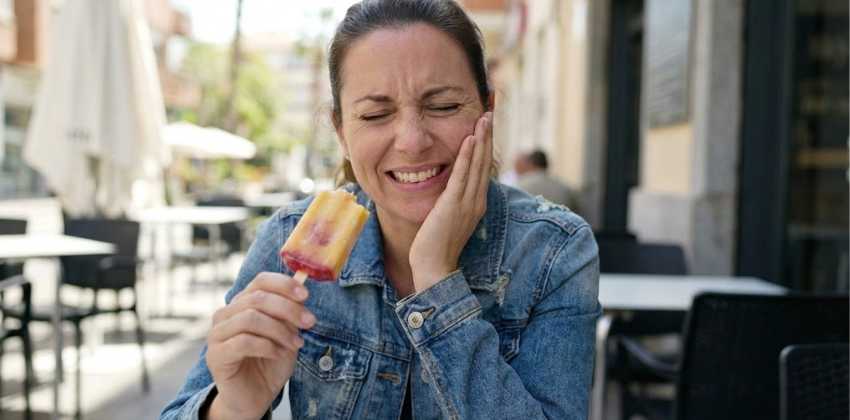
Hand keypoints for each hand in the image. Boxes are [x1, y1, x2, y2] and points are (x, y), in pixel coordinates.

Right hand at [205, 272, 315, 419]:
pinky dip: (267, 346)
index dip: (284, 284)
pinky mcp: (215, 355)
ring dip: (280, 330)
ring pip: (250, 318)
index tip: (305, 295)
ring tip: (296, 344)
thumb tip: (301, 291)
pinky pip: (243, 342)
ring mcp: (217, 334)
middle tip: (309, 323)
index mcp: (243, 303)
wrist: (256, 396)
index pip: (260, 281)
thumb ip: (289, 313)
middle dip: (288, 309)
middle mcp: (226, 314)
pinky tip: (279, 354)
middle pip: (258, 298)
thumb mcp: (286, 333)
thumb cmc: (270, 362)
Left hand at [409, 112, 492, 290]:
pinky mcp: (453, 205)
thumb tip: (447, 186)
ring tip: (485, 117)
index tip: (486, 124)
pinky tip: (470, 139)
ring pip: (478, 165)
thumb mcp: (446, 217)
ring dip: (482, 139)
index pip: (482, 167)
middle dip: (488, 135)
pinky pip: (462, 176)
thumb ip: (450, 200)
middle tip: (491, 110)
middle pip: (485, 161)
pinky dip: (468, 156)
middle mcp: (476, 200)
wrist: (433, 268)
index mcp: (475, 202)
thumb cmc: (435, 246)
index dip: (486, 144)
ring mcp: (467, 203)